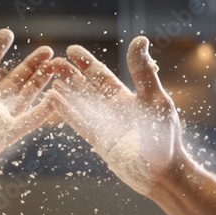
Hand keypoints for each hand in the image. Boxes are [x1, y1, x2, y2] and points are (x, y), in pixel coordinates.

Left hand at [0, 29, 53, 190]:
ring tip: (55, 66)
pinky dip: (42, 111)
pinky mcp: (3, 138)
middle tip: (46, 50)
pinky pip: (27, 121)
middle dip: (29, 64)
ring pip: (23, 96)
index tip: (7, 33)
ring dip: (39, 81)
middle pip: (11, 79)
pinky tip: (55, 99)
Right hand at [47, 36, 181, 195]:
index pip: (101, 75)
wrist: (163, 174)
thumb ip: (143, 73)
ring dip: (65, 92)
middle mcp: (112, 109)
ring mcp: (104, 125)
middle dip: (70, 75)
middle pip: (86, 87)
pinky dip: (66, 112)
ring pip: (79, 105)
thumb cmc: (165, 137)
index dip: (86, 62)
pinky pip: (78, 123)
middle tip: (53, 63)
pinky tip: (53, 101)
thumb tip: (139, 40)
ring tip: (50, 80)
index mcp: (126, 97)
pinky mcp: (99, 141)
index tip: (72, 51)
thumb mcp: (155, 100)